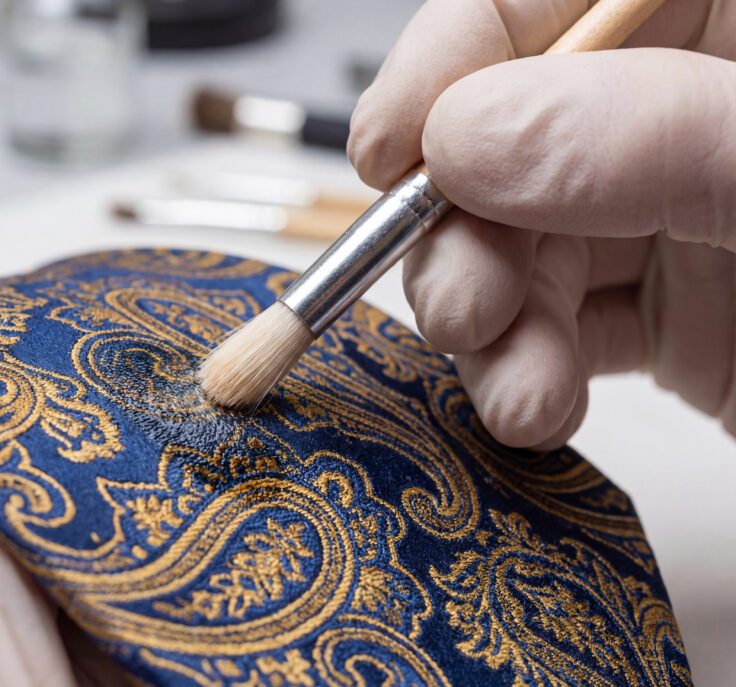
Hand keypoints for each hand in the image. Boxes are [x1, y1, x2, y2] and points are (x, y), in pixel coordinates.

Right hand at [349, 0, 735, 448]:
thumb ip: (639, 138)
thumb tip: (462, 141)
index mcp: (710, 17)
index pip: (525, 6)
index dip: (440, 68)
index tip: (386, 155)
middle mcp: (662, 110)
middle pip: (493, 144)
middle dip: (456, 237)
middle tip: (464, 305)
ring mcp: (656, 211)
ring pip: (507, 248)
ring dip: (487, 330)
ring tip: (516, 388)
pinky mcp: (660, 307)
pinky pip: (556, 330)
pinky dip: (528, 377)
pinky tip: (539, 407)